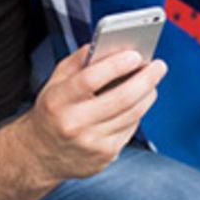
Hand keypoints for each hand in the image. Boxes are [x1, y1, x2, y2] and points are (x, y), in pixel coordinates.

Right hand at [17, 46, 166, 182]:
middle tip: (158, 66)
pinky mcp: (106, 154)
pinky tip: (138, 102)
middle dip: (145, 79)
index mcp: (58, 100)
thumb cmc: (51, 112)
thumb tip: (107, 45)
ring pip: (132, 114)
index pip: (89, 79)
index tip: (135, 55)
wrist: (40, 154)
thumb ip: (78, 62)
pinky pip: (130, 128)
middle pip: (121, 98)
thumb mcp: (54, 83)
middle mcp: (74, 123)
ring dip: (147, 94)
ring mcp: (92, 142)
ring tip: (152, 80)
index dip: (115, 65)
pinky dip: (137, 112)